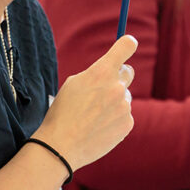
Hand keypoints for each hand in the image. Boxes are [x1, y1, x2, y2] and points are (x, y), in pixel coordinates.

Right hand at [34, 35, 136, 170]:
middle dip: (118, 76)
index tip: (128, 45)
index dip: (128, 44)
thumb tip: (111, 71)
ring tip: (94, 116)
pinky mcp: (127, 124)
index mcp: (101, 71)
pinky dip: (115, 119)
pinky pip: (124, 115)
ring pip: (124, 97)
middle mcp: (117, 86)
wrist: (61, 146)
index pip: (126, 46)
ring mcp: (124, 106)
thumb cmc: (63, 112)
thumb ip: (96, 74)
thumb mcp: (74, 83)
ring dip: (114, 102)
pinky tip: (99, 127)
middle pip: (128, 72)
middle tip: (104, 87)